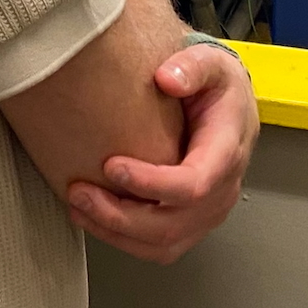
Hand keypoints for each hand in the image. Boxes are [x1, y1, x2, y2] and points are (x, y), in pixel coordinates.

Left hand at [66, 44, 258, 263]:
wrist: (228, 105)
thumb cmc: (216, 86)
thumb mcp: (211, 62)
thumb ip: (191, 66)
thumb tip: (166, 79)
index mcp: (226, 152)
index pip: (194, 183)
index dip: (152, 183)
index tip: (111, 166)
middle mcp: (221, 191)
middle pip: (173, 224)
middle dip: (122, 216)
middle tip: (80, 193)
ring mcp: (206, 212)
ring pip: (164, 244)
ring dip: (116, 233)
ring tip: (78, 207)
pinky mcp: (189, 221)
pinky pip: (157, 246)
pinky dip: (122, 239)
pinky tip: (92, 217)